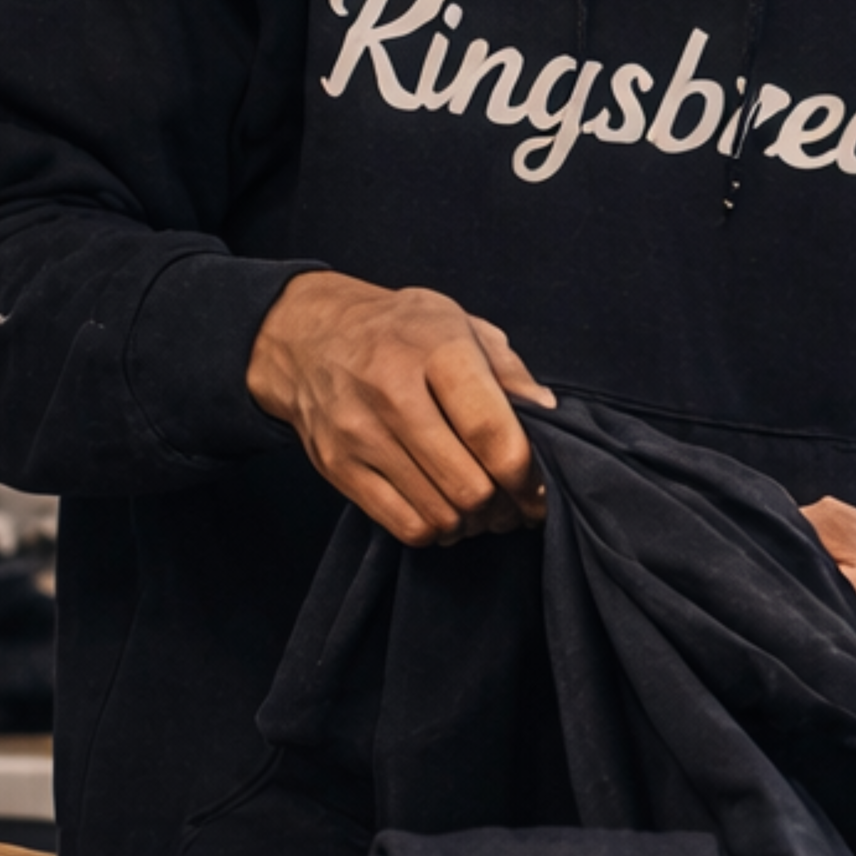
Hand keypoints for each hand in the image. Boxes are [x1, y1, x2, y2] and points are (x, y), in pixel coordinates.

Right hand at [247, 271, 553, 547]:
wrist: (308, 335)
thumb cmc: (401, 331)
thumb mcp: (462, 325)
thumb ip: (509, 371)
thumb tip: (547, 415)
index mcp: (437, 351)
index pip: (492, 434)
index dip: (528, 476)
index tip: (541, 489)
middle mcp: (393, 393)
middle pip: (469, 486)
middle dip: (505, 506)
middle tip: (515, 504)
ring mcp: (359, 434)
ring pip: (439, 514)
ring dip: (473, 523)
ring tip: (484, 509)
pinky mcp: (337, 467)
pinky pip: (403, 525)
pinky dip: (436, 531)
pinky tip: (446, 512)